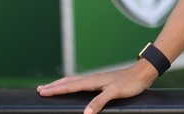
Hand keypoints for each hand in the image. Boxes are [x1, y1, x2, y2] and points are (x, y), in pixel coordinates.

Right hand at [37, 59, 158, 113]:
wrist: (144, 73)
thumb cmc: (131, 82)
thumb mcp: (115, 93)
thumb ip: (100, 101)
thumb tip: (85, 113)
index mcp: (93, 80)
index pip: (70, 86)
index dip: (55, 90)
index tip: (41, 92)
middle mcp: (93, 78)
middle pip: (69, 82)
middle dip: (54, 86)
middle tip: (40, 89)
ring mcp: (98, 79)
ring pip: (75, 81)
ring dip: (62, 84)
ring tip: (52, 87)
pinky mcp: (103, 81)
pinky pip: (82, 82)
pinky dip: (73, 84)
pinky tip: (75, 87)